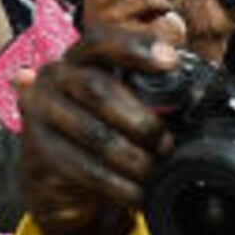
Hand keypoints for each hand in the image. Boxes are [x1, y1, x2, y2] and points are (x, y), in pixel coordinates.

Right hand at [15, 30, 178, 234]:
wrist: (59, 187)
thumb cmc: (99, 141)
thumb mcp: (122, 112)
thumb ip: (149, 98)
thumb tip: (195, 98)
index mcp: (78, 61)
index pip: (101, 41)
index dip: (135, 46)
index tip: (171, 61)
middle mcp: (52, 79)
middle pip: (98, 89)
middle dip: (142, 122)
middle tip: (165, 145)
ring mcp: (39, 114)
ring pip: (95, 134)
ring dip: (135, 159)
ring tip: (153, 172)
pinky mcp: (39, 153)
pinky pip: (86, 169)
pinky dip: (119, 185)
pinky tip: (136, 193)